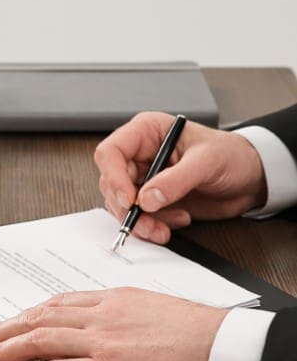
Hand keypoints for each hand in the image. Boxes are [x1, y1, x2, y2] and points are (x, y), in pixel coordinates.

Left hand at [0, 288, 228, 360]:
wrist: (219, 347)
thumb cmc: (191, 331)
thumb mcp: (145, 306)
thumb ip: (112, 313)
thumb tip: (87, 323)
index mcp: (107, 300)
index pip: (52, 305)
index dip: (20, 317)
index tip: (0, 325)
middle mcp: (97, 316)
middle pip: (35, 319)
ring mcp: (100, 343)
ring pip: (37, 341)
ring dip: (0, 349)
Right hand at [95, 112, 267, 243]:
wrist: (249, 178)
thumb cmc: (231, 155)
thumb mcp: (207, 161)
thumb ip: (176, 180)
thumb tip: (147, 198)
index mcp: (147, 133)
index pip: (111, 152)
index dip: (114, 177)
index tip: (129, 199)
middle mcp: (139, 155)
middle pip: (111, 182)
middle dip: (127, 207)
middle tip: (147, 221)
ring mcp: (144, 178)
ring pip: (121, 204)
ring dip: (140, 221)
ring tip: (163, 228)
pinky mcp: (151, 199)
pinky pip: (137, 216)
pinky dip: (151, 226)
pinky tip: (175, 221)